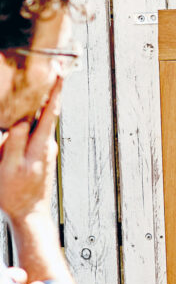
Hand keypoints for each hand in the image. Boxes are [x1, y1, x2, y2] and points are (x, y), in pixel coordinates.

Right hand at [0, 78, 60, 224]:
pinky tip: (25, 112)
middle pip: (48, 113)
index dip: (55, 92)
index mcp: (40, 147)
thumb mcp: (8, 168)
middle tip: (51, 68)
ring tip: (38, 84)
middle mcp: (47, 145)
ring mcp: (45, 150)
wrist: (30, 215)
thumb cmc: (14, 194)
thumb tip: (20, 121)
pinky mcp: (41, 155)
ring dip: (38, 105)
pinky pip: (35, 132)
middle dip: (49, 91)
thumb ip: (14, 144)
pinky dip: (32, 120)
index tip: (59, 73)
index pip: (50, 114)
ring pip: (40, 122)